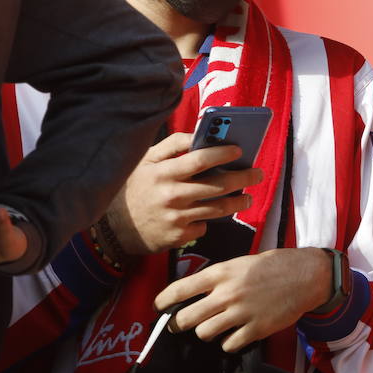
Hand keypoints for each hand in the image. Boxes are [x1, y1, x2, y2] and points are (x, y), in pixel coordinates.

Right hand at [104, 132, 259, 255]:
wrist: (114, 228)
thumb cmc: (135, 187)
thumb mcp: (146, 160)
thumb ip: (172, 145)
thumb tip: (200, 135)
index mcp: (163, 172)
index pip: (199, 160)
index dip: (222, 154)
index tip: (239, 150)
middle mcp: (171, 195)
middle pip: (217, 186)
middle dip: (242, 178)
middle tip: (257, 173)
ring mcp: (177, 218)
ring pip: (217, 209)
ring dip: (237, 202)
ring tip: (247, 196)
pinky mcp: (179, 237)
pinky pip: (204, 226)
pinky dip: (209, 219)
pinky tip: (211, 214)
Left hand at [153, 248, 331, 351]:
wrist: (304, 275)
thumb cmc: (270, 266)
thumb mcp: (238, 263)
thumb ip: (216, 278)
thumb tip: (193, 295)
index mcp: (220, 273)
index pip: (180, 289)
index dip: (163, 300)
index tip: (157, 307)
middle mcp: (227, 293)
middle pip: (186, 317)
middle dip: (178, 323)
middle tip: (179, 324)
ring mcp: (241, 313)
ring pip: (204, 333)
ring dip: (206, 332)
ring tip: (214, 326)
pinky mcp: (256, 329)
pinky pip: (229, 344)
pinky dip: (228, 342)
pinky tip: (234, 333)